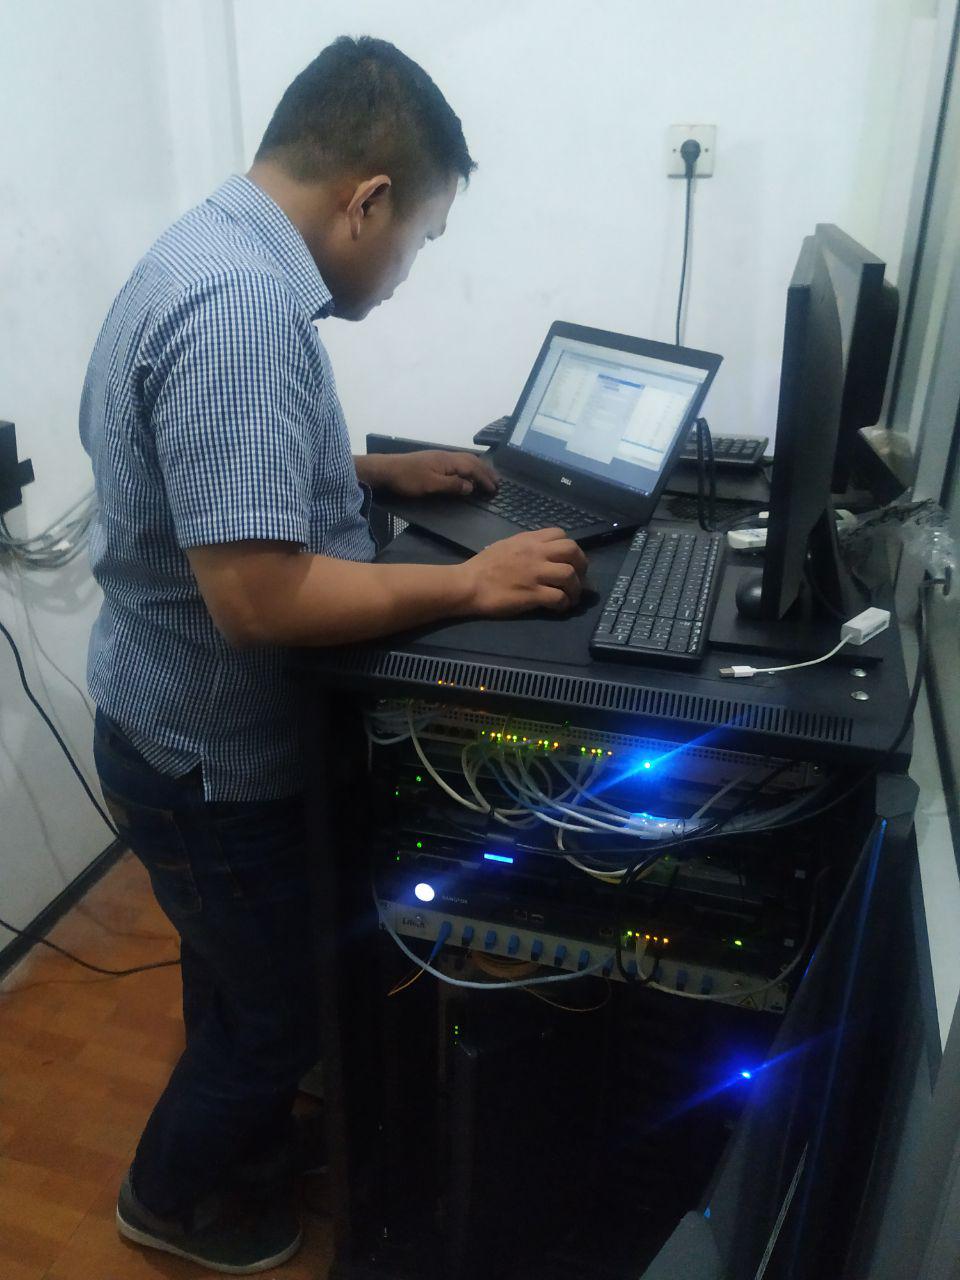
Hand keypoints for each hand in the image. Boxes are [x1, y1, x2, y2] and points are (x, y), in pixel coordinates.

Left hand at [362, 450, 497, 498]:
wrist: (386, 469)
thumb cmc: (408, 478)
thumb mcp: (430, 485)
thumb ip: (452, 485)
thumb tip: (470, 487)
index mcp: (448, 461)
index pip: (472, 468)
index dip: (484, 478)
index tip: (495, 489)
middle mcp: (447, 456)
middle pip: (471, 461)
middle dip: (485, 471)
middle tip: (498, 482)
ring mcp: (440, 457)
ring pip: (465, 460)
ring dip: (478, 468)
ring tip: (487, 476)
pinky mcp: (434, 461)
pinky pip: (458, 462)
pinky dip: (468, 467)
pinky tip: (467, 473)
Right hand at [458, 528, 587, 617]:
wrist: (468, 585)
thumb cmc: (482, 567)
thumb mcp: (506, 546)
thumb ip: (526, 546)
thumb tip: (541, 550)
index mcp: (529, 540)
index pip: (561, 534)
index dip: (569, 548)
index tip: (567, 560)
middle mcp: (536, 553)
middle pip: (572, 551)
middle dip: (581, 565)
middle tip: (577, 578)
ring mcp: (535, 574)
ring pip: (570, 575)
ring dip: (575, 588)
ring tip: (570, 598)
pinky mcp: (533, 594)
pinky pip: (559, 597)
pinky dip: (564, 604)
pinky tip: (559, 608)